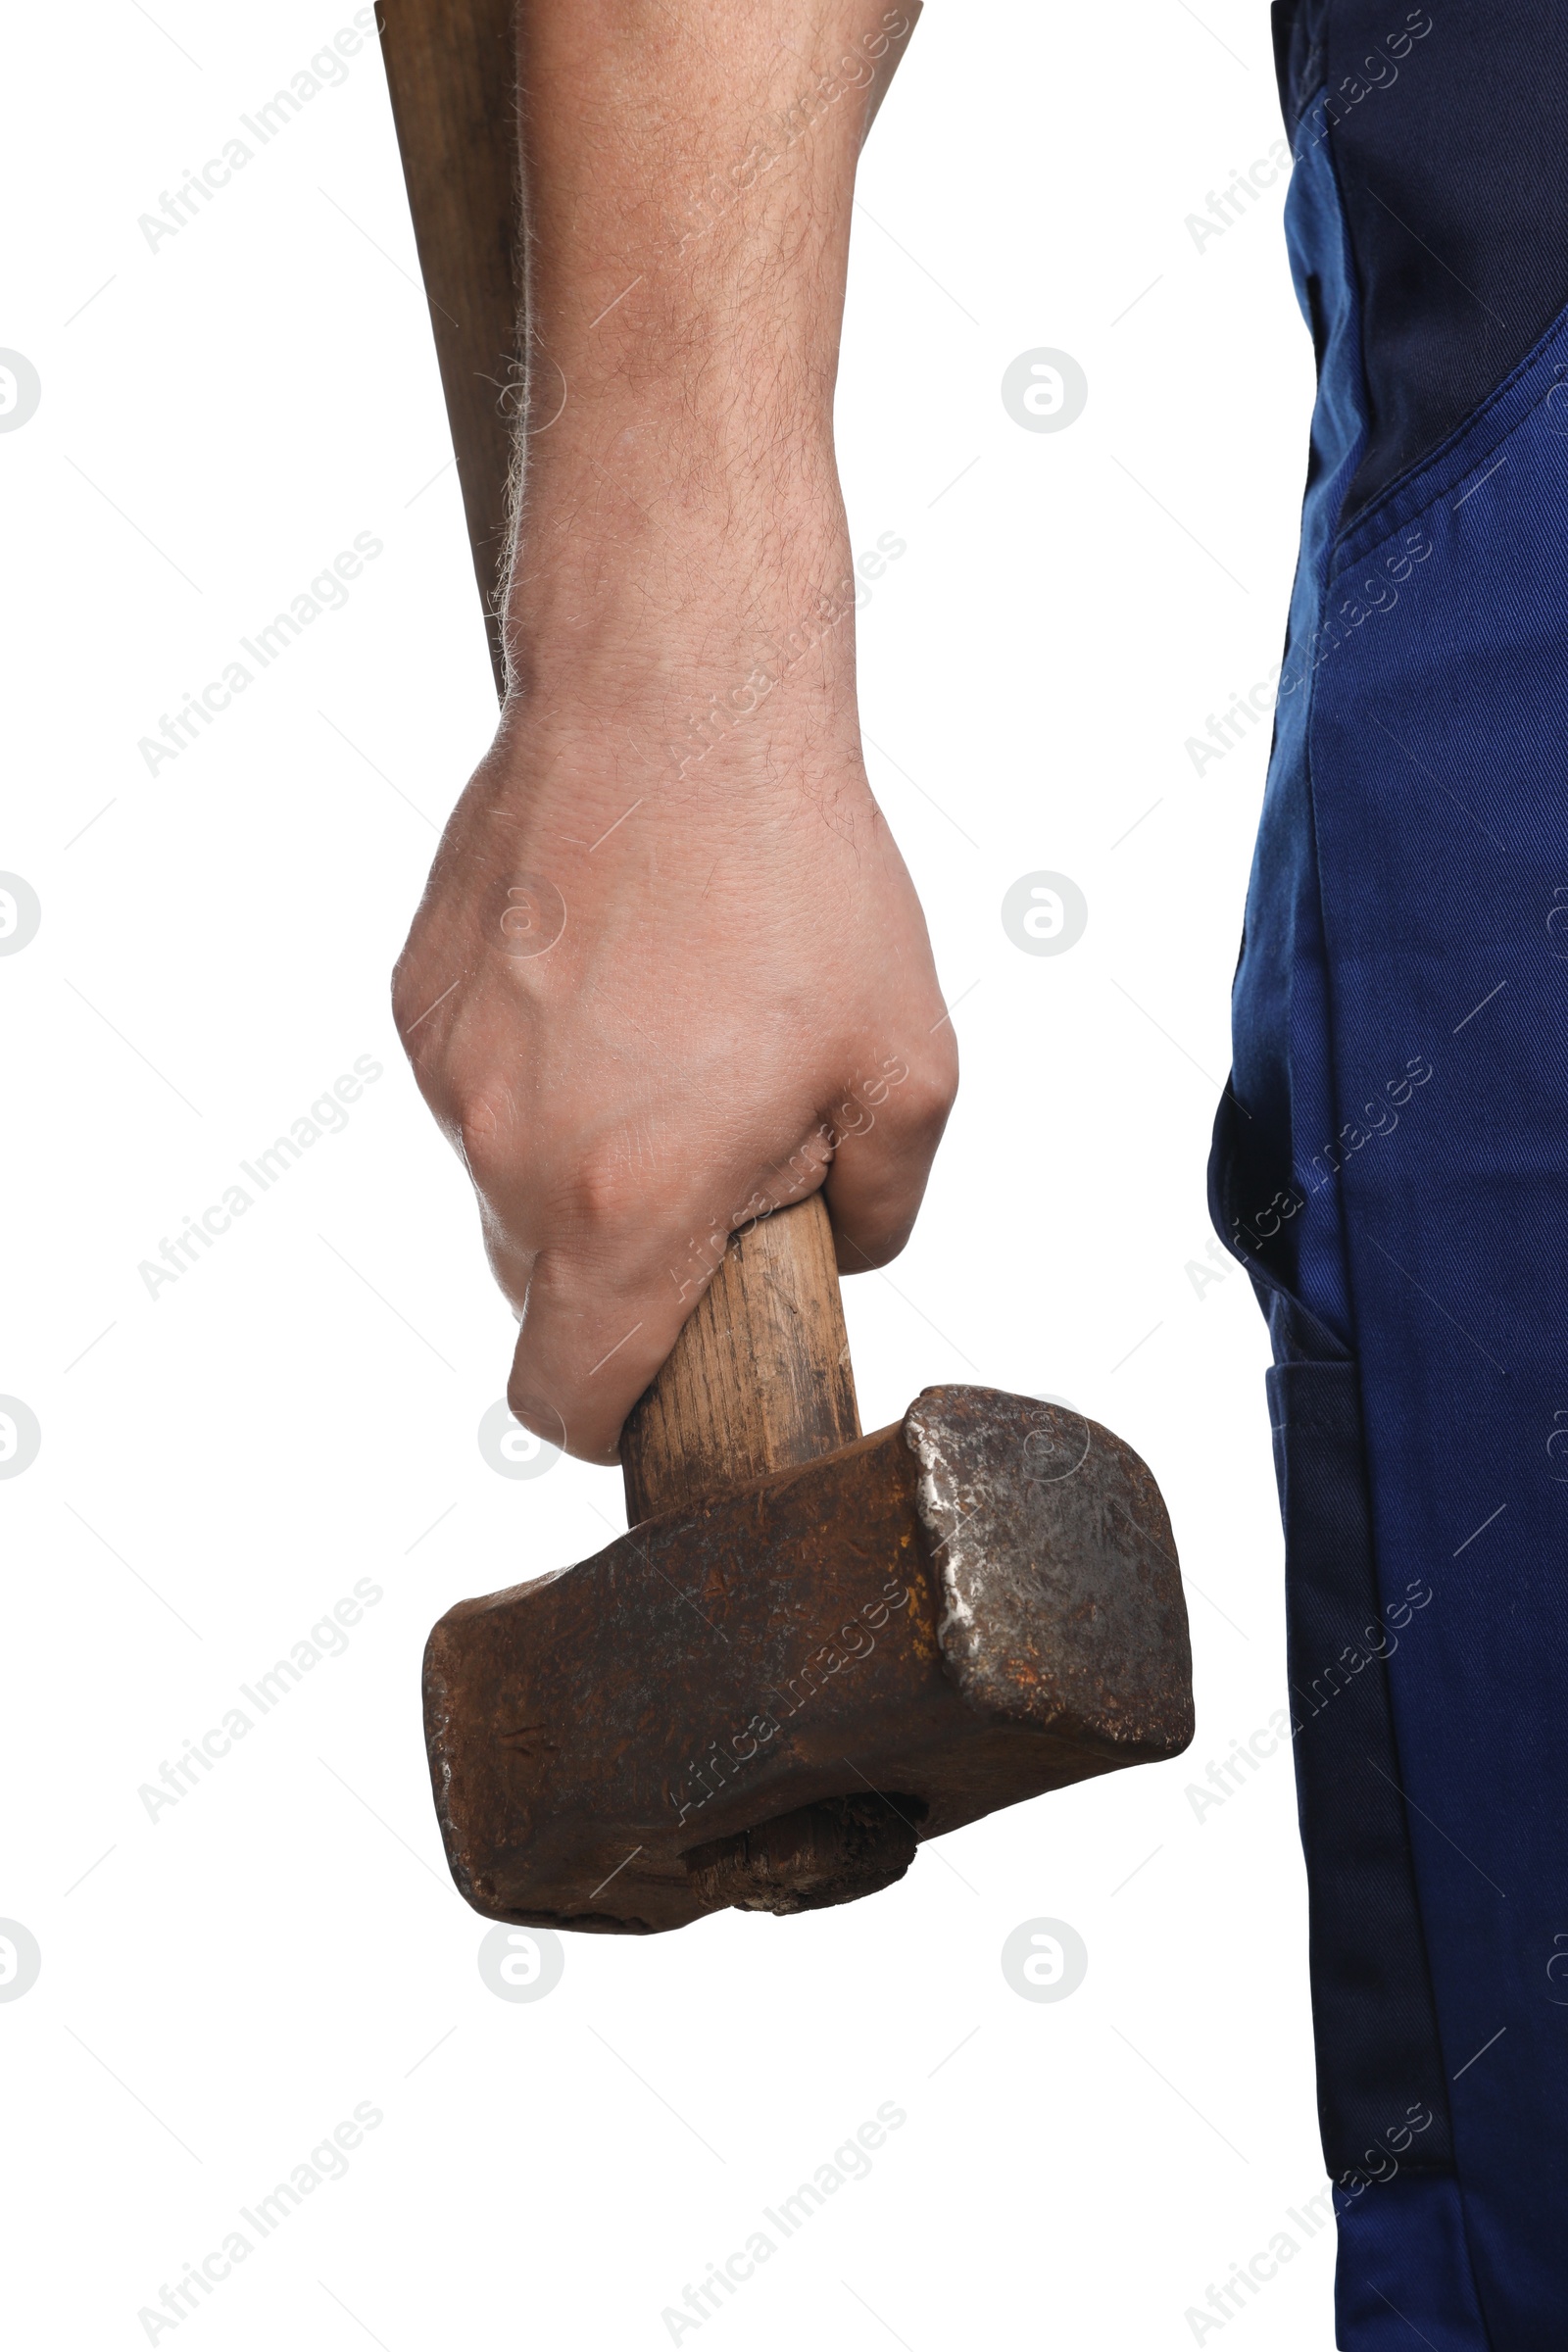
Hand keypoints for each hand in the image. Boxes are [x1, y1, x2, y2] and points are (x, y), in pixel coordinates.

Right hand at [392, 0, 950, 1465]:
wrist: (679, 698)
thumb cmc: (804, 883)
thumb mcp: (909, 1071)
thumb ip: (877, 1215)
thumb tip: (833, 1256)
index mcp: (628, 1205)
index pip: (566, 1398)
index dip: (614, 1418)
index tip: (660, 1379)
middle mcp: (509, 1155)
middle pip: (542, 1292)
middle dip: (625, 1266)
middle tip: (715, 1158)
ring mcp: (448, 1074)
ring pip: (508, 1184)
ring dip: (582, 1160)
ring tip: (669, 1040)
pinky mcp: (419, 997)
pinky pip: (479, 1088)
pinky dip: (541, 1073)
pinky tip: (611, 979)